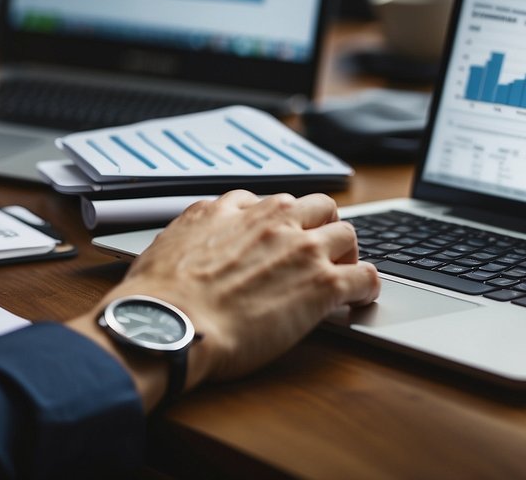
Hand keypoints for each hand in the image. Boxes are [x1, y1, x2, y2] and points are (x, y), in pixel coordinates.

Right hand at [71, 190, 379, 407]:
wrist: (170, 324)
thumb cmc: (158, 297)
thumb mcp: (167, 243)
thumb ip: (192, 233)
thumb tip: (192, 241)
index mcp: (232, 209)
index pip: (269, 201)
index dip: (279, 222)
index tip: (280, 237)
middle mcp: (272, 220)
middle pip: (318, 205)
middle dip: (322, 225)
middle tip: (318, 251)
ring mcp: (302, 250)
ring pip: (346, 234)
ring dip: (347, 254)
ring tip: (343, 274)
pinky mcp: (322, 286)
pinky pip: (365, 277)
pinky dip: (367, 287)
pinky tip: (359, 299)